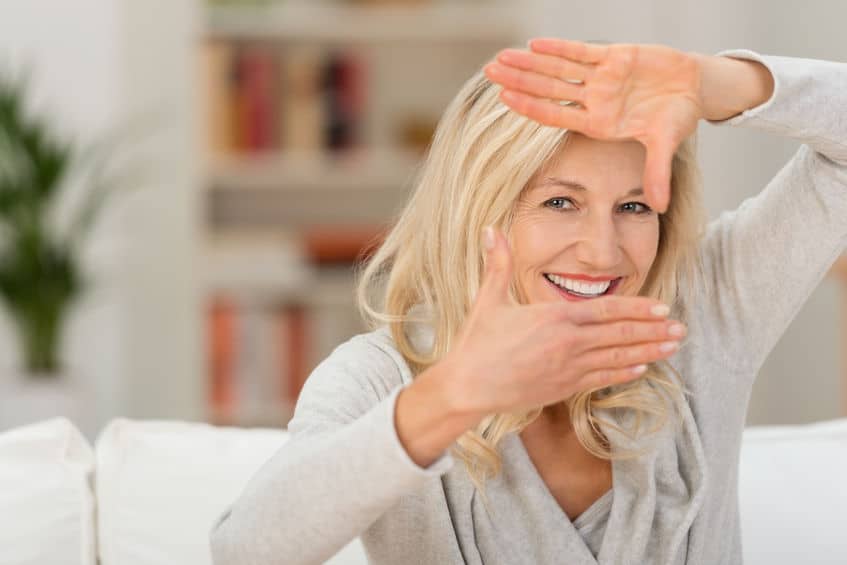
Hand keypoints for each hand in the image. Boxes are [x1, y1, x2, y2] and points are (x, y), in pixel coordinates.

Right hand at [442, 227, 686, 417]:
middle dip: (652, 330)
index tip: (662, 307)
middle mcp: (568, 343)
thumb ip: (498, 263)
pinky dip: (623, 374)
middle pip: (619, 335)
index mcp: (554, 317)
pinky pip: (601, 380)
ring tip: (672, 347)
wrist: (467, 386)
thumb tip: (490, 228)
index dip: (637, 308)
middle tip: (681, 328)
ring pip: (617, 359)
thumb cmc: (477, 343)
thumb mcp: (489, 299)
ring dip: (648, 351)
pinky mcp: (562, 389)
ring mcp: (568, 369)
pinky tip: (642, 369)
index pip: (606, 310)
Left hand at [484, 38, 703, 213]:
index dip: (530, 107)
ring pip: (558, 67)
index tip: (504, 100)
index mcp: (598, 123)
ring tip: (501, 56)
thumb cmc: (676, 117)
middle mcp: (593, 100)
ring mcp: (600, 78)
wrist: (695, 89)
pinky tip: (534, 44)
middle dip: (518, 80)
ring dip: (529, 61)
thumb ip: (658, 172)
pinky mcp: (614, 56)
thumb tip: (661, 207)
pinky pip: (581, 51)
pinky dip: (560, 47)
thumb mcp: (667, 145)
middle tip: (488, 72)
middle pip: (547, 89)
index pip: (555, 115)